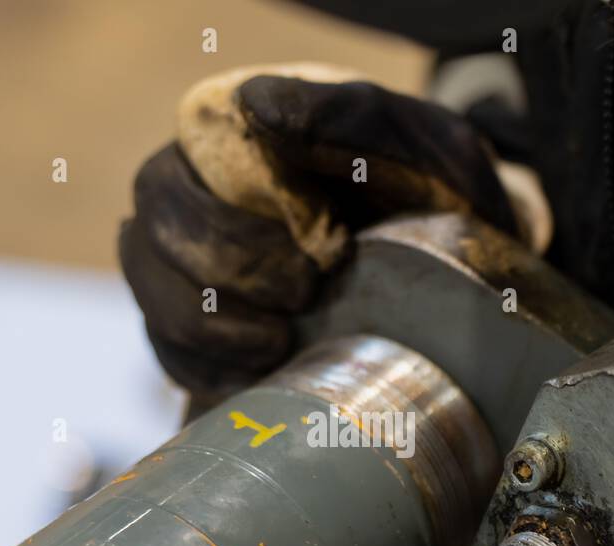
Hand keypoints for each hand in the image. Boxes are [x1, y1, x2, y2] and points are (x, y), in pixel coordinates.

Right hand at [119, 63, 529, 404]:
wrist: (460, 267)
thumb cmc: (432, 194)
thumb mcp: (415, 143)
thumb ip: (346, 114)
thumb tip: (256, 105)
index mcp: (229, 142)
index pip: (175, 183)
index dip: (232, 231)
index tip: (323, 251)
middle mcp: (194, 197)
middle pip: (152, 240)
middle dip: (228, 281)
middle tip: (304, 299)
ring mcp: (190, 264)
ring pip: (152, 299)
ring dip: (212, 331)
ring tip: (280, 343)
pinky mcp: (201, 325)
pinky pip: (170, 353)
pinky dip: (211, 370)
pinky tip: (262, 371)